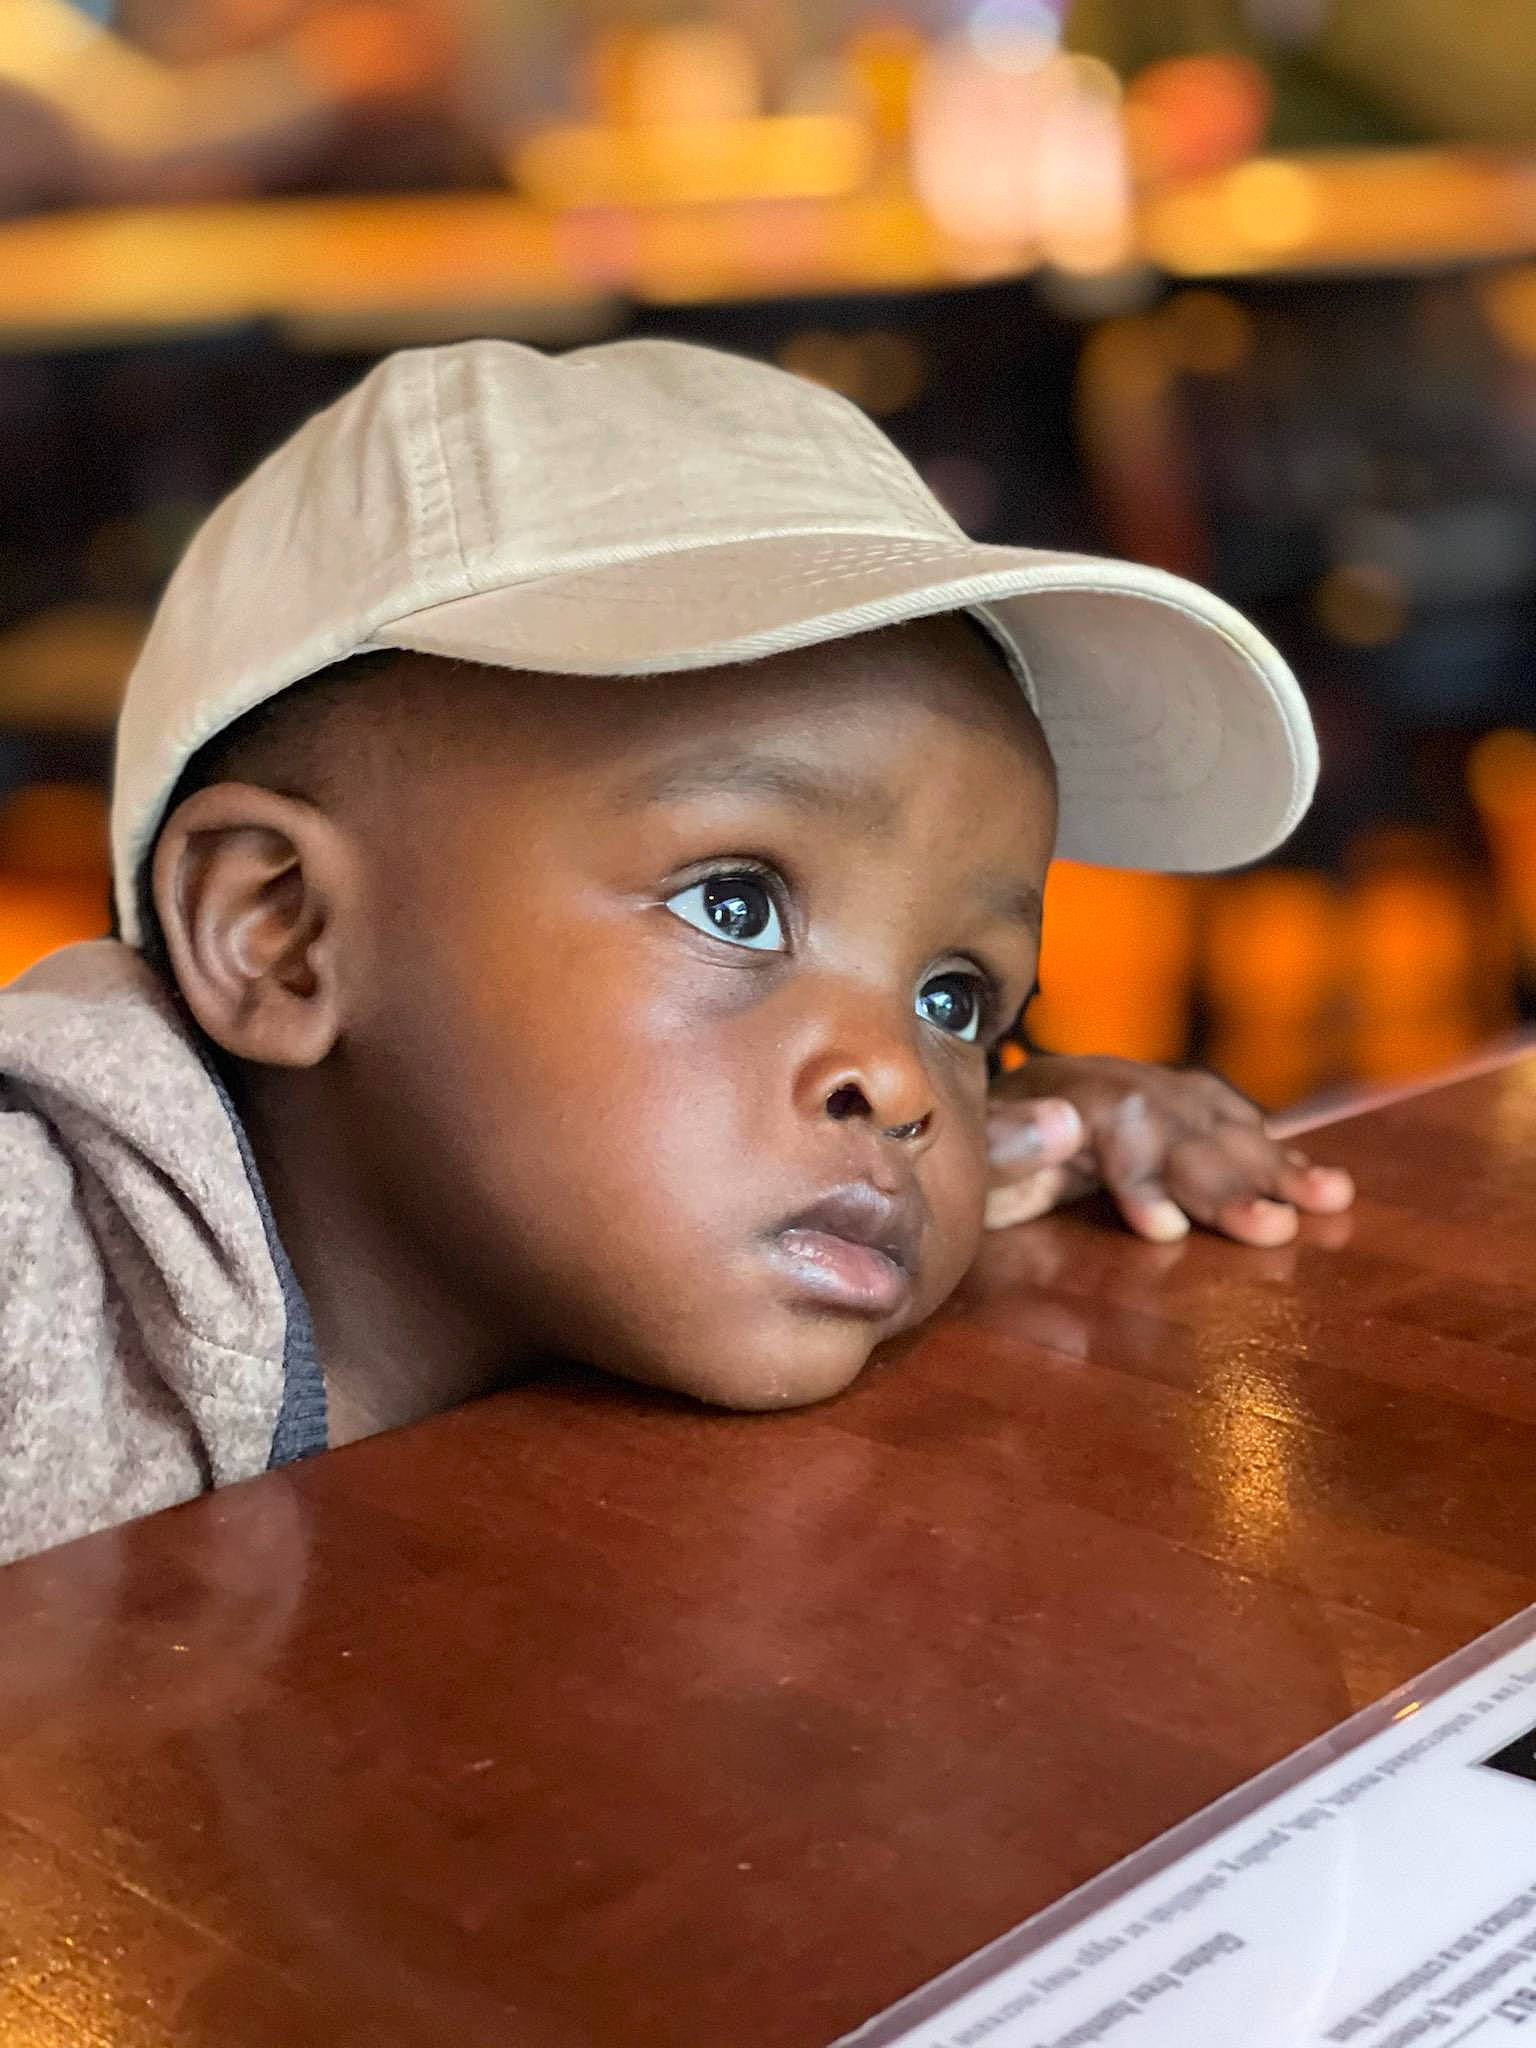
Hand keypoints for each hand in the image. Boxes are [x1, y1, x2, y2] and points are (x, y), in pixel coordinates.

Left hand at [984, 1054, 1354, 1246]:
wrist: (950, 1127)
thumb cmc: (956, 1164)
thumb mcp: (961, 1163)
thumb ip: (1006, 1143)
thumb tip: (1067, 1122)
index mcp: (1050, 1092)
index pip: (1117, 1117)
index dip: (1145, 1173)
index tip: (1162, 1229)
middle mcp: (1104, 1080)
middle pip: (1180, 1121)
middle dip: (1230, 1178)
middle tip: (1276, 1229)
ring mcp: (1136, 1088)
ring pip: (1213, 1119)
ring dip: (1274, 1163)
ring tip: (1332, 1200)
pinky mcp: (1158, 1105)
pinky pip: (1221, 1117)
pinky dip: (1269, 1147)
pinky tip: (1310, 1174)